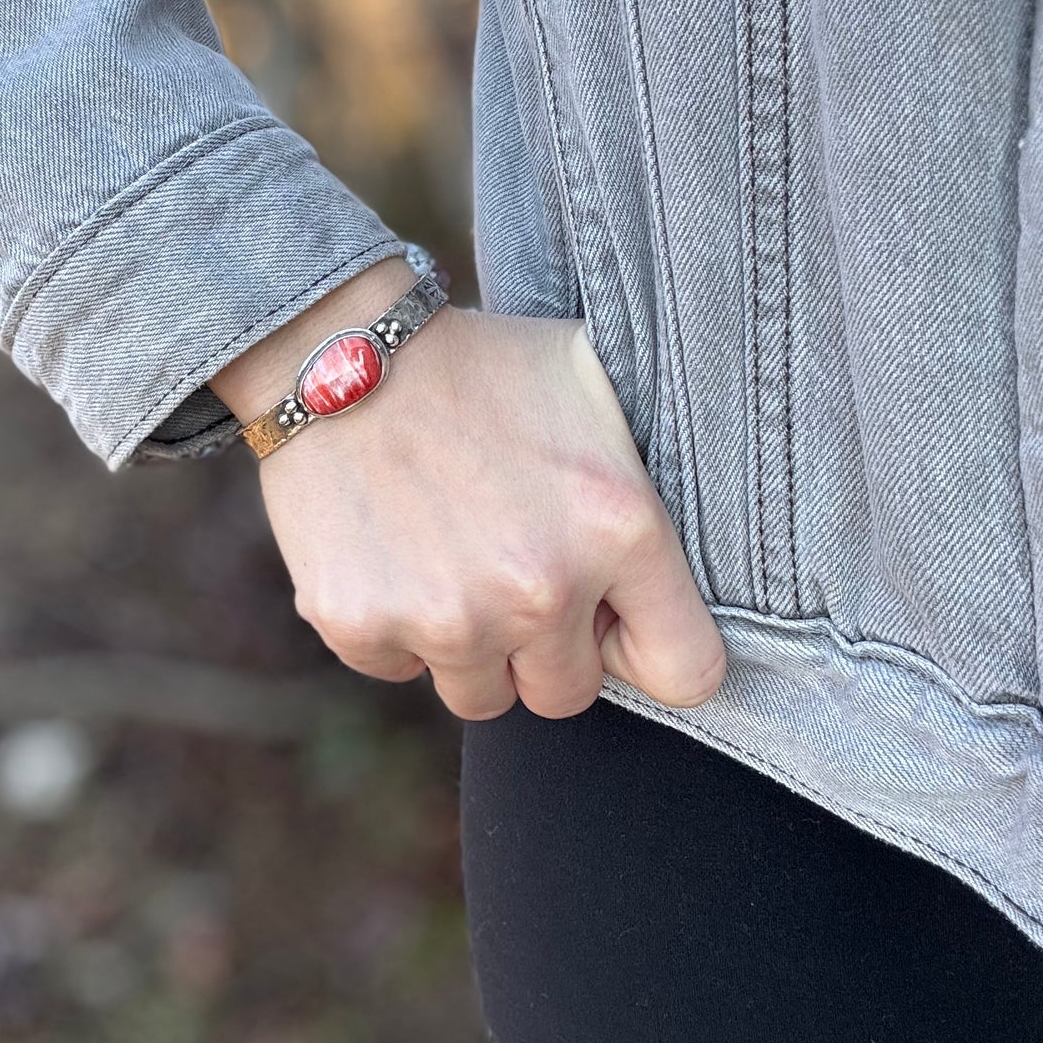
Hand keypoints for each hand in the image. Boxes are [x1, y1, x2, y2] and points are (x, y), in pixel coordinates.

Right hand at [210, 260, 726, 720]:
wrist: (337, 347)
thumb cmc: (480, 363)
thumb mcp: (591, 385)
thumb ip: (644, 473)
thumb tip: (705, 525)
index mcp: (619, 530)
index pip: (687, 671)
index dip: (647, 647)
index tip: (614, 618)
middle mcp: (541, 588)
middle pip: (566, 694)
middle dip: (544, 646)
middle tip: (508, 565)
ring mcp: (448, 616)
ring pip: (479, 695)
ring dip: (468, 643)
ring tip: (446, 551)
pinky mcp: (362, 624)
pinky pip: (396, 668)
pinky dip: (390, 625)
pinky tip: (386, 548)